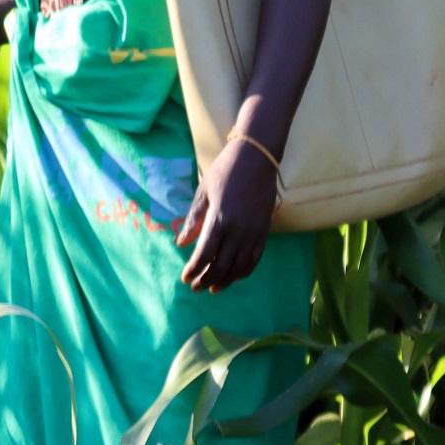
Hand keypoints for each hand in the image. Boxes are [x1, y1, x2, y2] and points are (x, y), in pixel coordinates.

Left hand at [176, 136, 276, 290]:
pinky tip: (234, 276)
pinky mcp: (264, 230)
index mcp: (220, 220)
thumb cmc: (225, 171)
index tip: (184, 277)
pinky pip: (255, 258)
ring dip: (225, 281)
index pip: (204, 254)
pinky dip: (244, 271)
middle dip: (206, 280)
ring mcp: (254, 231)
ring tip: (213, 287)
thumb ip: (194, 219)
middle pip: (221, 266)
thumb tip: (180, 243)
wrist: (257, 157)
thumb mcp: (204, 192)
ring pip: (239, 267)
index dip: (193, 270)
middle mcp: (238, 230)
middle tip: (195, 286)